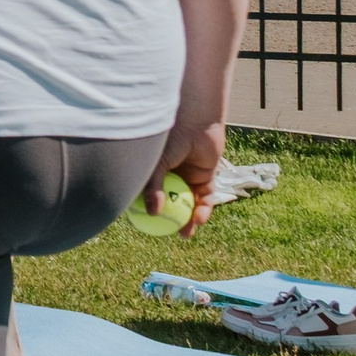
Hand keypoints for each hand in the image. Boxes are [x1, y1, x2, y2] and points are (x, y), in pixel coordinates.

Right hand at [145, 120, 224, 234]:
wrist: (196, 120)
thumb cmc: (170, 138)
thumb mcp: (157, 165)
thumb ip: (154, 188)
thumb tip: (153, 213)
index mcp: (154, 171)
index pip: (149, 197)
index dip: (148, 214)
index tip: (148, 229)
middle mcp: (171, 176)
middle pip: (171, 204)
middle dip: (170, 221)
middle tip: (168, 235)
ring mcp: (188, 176)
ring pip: (188, 202)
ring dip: (188, 219)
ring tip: (186, 233)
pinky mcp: (206, 175)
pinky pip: (205, 196)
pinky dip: (203, 208)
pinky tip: (200, 217)